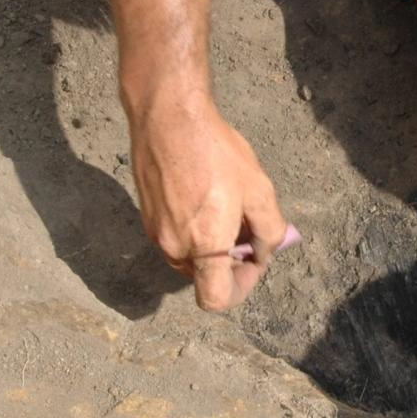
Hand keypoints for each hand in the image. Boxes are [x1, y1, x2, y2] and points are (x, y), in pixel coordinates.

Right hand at [128, 93, 288, 312]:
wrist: (168, 118)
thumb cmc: (215, 151)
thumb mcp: (258, 189)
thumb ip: (269, 230)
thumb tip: (264, 252)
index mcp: (204, 245)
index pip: (216, 299)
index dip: (241, 289)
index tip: (252, 260)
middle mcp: (175, 247)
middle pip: (204, 278)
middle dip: (230, 261)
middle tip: (247, 226)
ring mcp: (156, 234)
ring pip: (190, 258)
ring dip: (212, 245)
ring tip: (227, 207)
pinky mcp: (147, 218)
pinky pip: (176, 238)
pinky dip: (194, 231)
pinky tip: (205, 196)